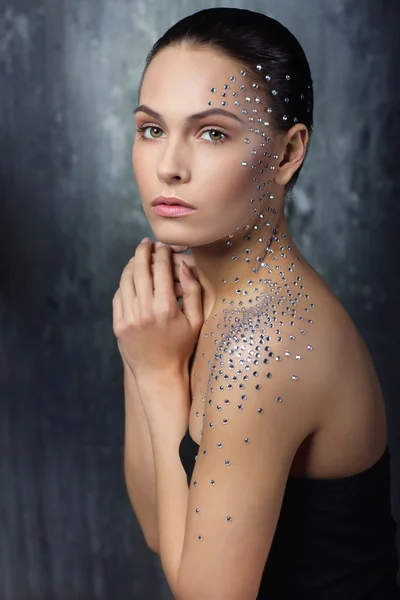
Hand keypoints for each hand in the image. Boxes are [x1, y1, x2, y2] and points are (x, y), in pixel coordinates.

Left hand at [113, 239, 202, 379]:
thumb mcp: (196, 320)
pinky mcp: (118, 324)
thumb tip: (184, 266)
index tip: (164, 245)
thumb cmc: (181, 346)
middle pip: (140, 269)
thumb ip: (192, 291)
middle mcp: (145, 311)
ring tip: (138, 258)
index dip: (163, 252)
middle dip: (143, 251)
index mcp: (165, 308)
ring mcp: (128, 318)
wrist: (158, 372)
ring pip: (126, 280)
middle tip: (146, 243)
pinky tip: (131, 279)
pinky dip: (124, 283)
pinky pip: (118, 295)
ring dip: (131, 264)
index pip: (161, 269)